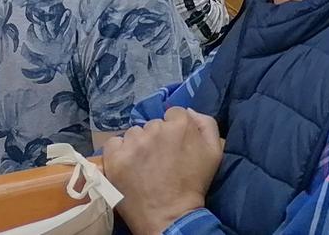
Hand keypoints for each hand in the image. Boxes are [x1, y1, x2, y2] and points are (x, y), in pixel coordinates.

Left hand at [104, 107, 224, 234]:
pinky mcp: (115, 158)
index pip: (173, 114)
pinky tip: (126, 164)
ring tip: (142, 164)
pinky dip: (118, 151)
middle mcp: (155, 129)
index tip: (173, 146)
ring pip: (134, 134)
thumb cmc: (194, 185)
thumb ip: (206, 123)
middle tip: (159, 158)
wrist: (170, 216)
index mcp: (180, 124)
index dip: (174, 130)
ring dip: (138, 145)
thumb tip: (189, 111)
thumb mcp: (214, 152)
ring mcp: (133, 143)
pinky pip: (113, 143)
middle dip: (156, 138)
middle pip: (153, 125)